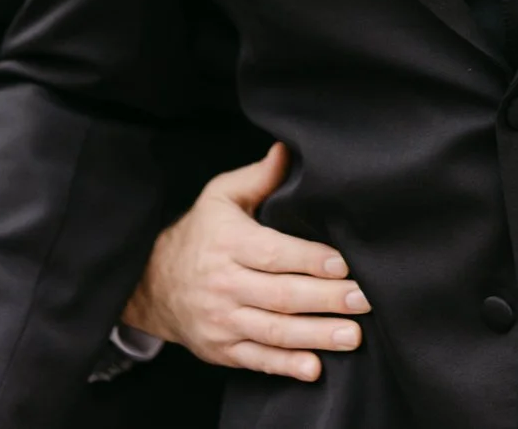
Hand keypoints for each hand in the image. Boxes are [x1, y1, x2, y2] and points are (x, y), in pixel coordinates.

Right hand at [121, 143, 368, 380]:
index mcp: (228, 243)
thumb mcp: (219, 197)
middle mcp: (224, 284)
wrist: (152, 284)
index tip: (344, 264)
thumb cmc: (199, 233)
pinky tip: (314, 367)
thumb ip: (258, 177)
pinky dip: (285, 366)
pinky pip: (257, 360)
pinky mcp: (222, 350)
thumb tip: (288, 150)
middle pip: (280, 295)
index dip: (309, 259)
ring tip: (353, 335)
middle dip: (326, 299)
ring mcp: (222, 321)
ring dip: (315, 335)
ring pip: (273, 331)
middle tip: (364, 299)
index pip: (273, 253)